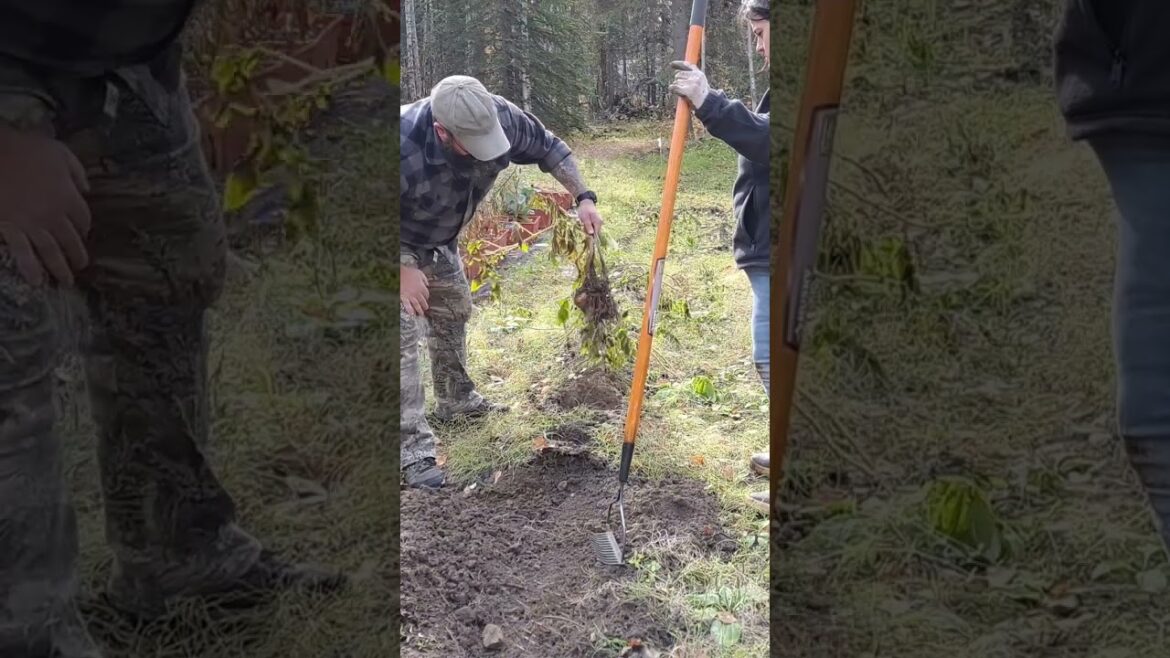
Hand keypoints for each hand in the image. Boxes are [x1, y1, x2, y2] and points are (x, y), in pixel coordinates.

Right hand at [0, 125, 91, 285]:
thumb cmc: (24, 148)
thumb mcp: (59, 152)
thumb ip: (76, 171)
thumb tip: (86, 188)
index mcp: (68, 197)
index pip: (83, 219)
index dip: (84, 227)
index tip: (83, 233)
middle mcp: (54, 215)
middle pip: (71, 240)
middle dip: (77, 254)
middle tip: (80, 265)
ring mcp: (31, 224)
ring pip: (51, 251)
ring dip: (59, 268)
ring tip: (66, 280)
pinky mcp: (10, 228)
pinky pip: (22, 251)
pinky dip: (30, 267)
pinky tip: (36, 281)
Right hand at [401, 264, 429, 315]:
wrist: (398, 273)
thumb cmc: (407, 272)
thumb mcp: (419, 273)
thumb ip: (424, 279)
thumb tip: (427, 283)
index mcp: (422, 287)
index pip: (427, 294)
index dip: (426, 296)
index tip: (426, 298)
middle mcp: (417, 293)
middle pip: (423, 301)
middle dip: (424, 305)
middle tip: (425, 308)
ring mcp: (410, 296)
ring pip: (417, 305)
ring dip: (419, 310)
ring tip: (421, 313)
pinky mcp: (403, 298)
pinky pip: (407, 305)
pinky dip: (410, 310)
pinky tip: (412, 313)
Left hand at [577, 199, 602, 235]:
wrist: (586, 203)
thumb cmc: (584, 210)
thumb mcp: (585, 218)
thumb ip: (588, 226)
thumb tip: (591, 233)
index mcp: (598, 222)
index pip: (596, 233)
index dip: (591, 237)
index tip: (587, 240)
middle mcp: (600, 223)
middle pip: (595, 232)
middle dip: (588, 232)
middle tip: (583, 227)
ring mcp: (599, 222)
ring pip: (593, 230)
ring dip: (588, 229)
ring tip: (583, 224)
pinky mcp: (596, 221)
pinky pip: (593, 227)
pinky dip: (588, 226)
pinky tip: (585, 223)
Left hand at [669, 60, 709, 109]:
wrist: (706, 103)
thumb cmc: (702, 93)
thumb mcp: (701, 81)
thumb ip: (693, 73)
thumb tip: (682, 66)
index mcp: (699, 73)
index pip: (688, 65)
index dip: (678, 64)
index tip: (671, 64)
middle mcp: (696, 77)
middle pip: (679, 74)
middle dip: (678, 79)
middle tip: (681, 85)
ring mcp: (693, 83)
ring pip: (677, 81)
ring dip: (677, 86)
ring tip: (683, 91)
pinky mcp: (688, 90)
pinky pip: (675, 86)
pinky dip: (672, 88)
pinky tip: (671, 88)